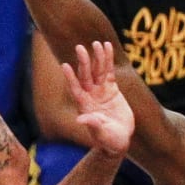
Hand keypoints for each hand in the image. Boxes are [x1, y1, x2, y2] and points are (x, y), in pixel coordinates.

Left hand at [62, 42, 132, 156]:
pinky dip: (108, 60)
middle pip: (86, 75)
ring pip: (98, 71)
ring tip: (97, 43)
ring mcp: (101, 91)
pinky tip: (108, 47)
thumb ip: (92, 125)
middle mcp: (90, 95)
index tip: (64, 65)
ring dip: (97, 57)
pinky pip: (110, 72)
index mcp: (84, 105)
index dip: (70, 78)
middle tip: (80, 47)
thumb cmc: (108, 140)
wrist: (119, 141)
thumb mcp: (101, 134)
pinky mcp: (112, 89)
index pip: (75, 88)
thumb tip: (80, 120)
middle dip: (83, 62)